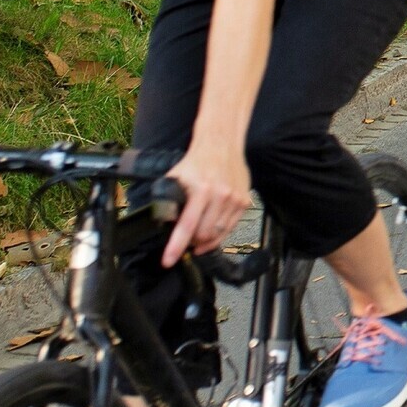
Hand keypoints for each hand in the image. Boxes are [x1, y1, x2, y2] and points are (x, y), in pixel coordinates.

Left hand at [162, 136, 252, 267]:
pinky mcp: (245, 202)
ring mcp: (235, 200)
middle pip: (203, 235)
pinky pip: (230, 228)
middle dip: (192, 242)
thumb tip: (162, 221)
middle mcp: (220, 196)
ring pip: (218, 234)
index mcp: (201, 190)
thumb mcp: (175, 177)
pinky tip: (211, 231)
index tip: (168, 261)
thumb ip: (168, 199)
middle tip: (186, 239)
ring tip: (198, 236)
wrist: (222, 145)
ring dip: (206, 240)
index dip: (176, 247)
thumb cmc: (197, 162)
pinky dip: (219, 234)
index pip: (186, 226)